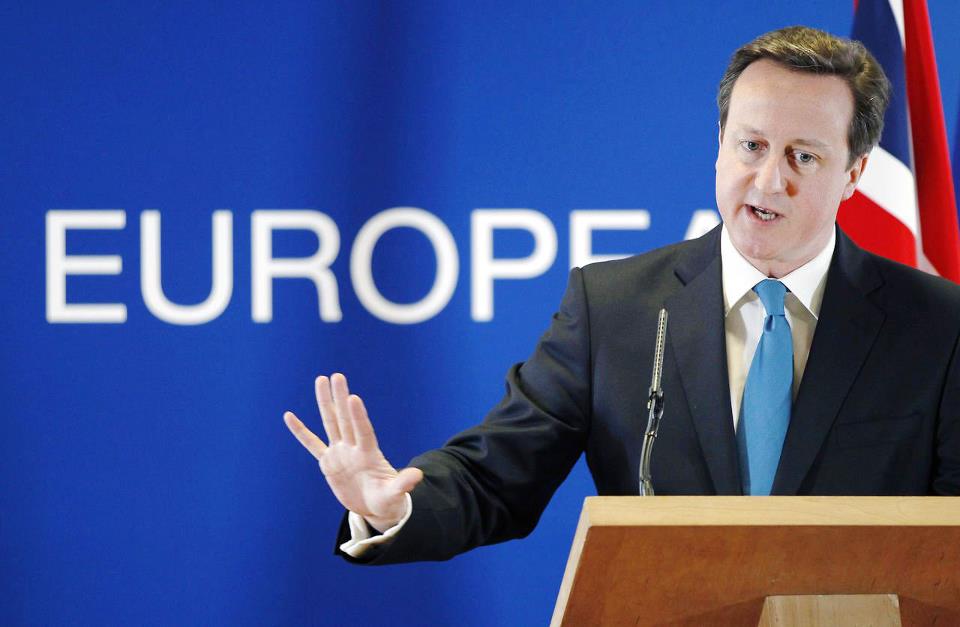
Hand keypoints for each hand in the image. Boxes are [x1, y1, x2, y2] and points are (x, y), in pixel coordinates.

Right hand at [283, 373, 422, 532]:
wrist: (375, 507)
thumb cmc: (388, 499)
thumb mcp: (395, 494)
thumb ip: (403, 484)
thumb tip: (418, 476)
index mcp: (369, 454)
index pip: (363, 431)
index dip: (358, 415)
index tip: (353, 397)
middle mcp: (354, 448)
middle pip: (345, 419)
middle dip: (340, 398)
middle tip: (336, 376)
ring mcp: (340, 453)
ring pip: (330, 423)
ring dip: (325, 403)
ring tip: (321, 380)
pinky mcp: (328, 462)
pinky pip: (312, 444)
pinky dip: (301, 432)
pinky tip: (290, 416)